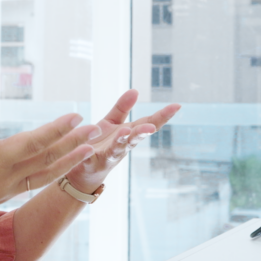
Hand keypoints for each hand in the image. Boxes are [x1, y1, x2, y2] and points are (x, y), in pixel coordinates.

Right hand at [0, 104, 101, 223]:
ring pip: (48, 172)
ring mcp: (11, 187)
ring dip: (72, 158)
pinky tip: (68, 163)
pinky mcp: (9, 193)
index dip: (56, 130)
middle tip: (98, 127)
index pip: (33, 143)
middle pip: (48, 157)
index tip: (75, 116)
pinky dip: (58, 171)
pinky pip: (40, 181)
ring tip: (92, 146)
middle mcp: (8, 176)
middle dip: (74, 142)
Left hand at [65, 90, 180, 193]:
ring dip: (121, 141)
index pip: (148, 123)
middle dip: (142, 133)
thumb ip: (122, 108)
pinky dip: (88, 153)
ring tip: (125, 132)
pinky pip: (88, 157)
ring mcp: (106, 156)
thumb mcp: (111, 123)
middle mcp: (121, 146)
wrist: (83, 170)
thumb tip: (135, 90)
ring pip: (116, 149)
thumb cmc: (101, 144)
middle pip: (135, 138)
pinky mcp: (89, 162)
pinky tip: (88, 147)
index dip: (162, 116)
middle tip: (151, 127)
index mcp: (128, 134)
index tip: (177, 106)